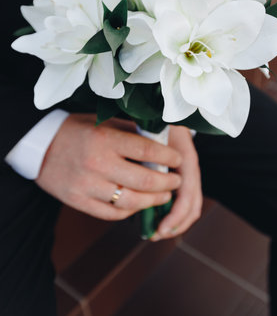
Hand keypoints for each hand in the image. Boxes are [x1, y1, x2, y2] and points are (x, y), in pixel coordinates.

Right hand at [36, 114, 181, 220]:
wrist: (40, 147)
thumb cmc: (76, 131)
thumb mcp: (102, 123)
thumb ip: (129, 132)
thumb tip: (160, 141)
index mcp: (105, 139)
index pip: (146, 150)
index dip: (168, 157)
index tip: (178, 160)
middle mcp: (98, 163)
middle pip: (144, 180)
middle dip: (167, 183)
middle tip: (177, 181)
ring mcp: (88, 185)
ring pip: (131, 201)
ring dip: (153, 200)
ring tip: (164, 196)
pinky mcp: (79, 201)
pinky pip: (112, 214)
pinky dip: (130, 212)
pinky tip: (139, 205)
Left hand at [151, 125, 201, 240]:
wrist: (165, 108)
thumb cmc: (155, 119)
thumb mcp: (149, 132)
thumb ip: (147, 151)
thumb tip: (140, 178)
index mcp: (187, 157)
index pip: (188, 193)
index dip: (176, 214)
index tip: (160, 227)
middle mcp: (190, 168)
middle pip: (192, 204)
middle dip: (175, 223)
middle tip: (156, 234)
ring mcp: (188, 172)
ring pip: (190, 206)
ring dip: (174, 222)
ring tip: (156, 232)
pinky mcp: (181, 175)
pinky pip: (183, 200)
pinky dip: (172, 213)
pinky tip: (157, 220)